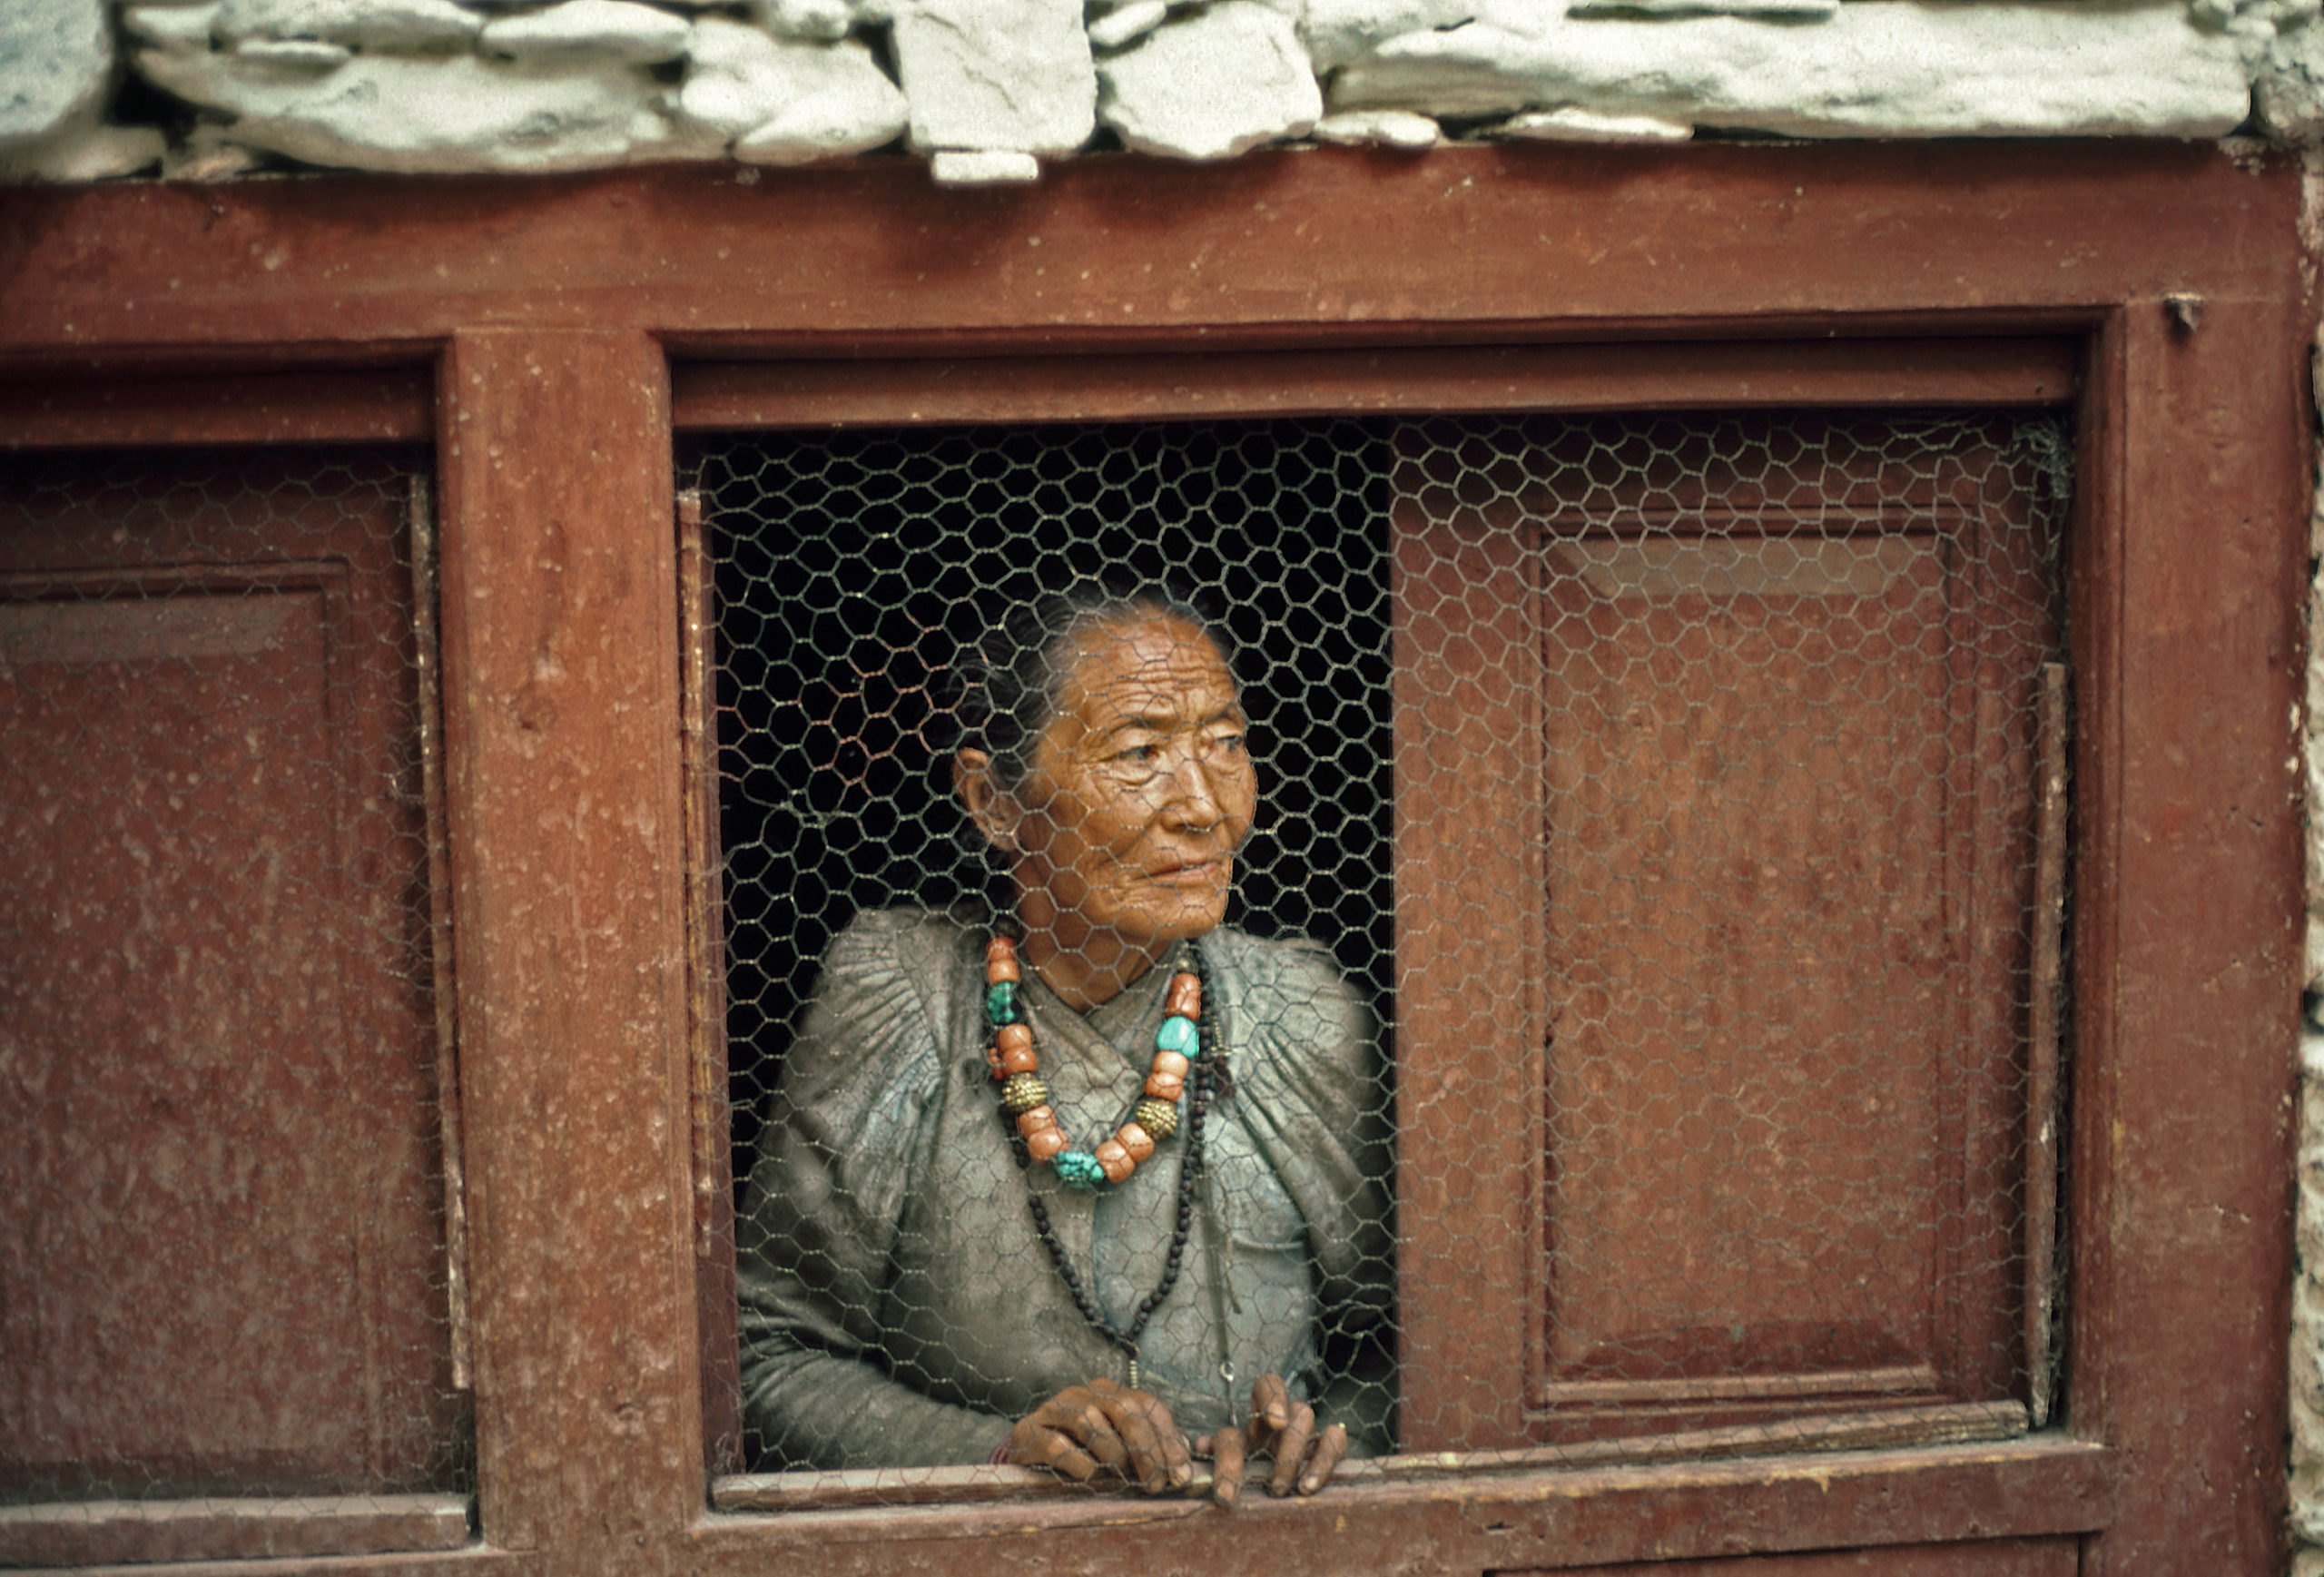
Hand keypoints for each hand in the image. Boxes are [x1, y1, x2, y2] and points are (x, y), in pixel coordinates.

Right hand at [1005, 1378, 1194, 1493]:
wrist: (1027, 1451)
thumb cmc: (1078, 1448)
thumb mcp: (1116, 1442)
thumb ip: (1148, 1443)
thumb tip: (1183, 1454)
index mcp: (1108, 1392)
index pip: (1147, 1405)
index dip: (1168, 1439)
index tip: (1181, 1474)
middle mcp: (1083, 1394)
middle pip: (1124, 1410)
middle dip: (1147, 1449)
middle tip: (1156, 1483)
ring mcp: (1054, 1410)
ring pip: (1090, 1422)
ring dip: (1113, 1453)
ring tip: (1122, 1478)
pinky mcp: (1029, 1432)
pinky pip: (1057, 1444)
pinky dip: (1078, 1461)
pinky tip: (1090, 1476)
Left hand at [1195, 1373, 1347, 1505]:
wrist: (1272, 1487)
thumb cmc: (1247, 1470)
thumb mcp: (1230, 1460)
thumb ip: (1216, 1451)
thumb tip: (1200, 1445)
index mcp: (1258, 1415)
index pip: (1267, 1384)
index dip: (1273, 1397)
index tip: (1275, 1422)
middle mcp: (1284, 1417)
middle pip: (1289, 1410)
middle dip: (1282, 1450)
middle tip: (1273, 1487)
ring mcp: (1306, 1431)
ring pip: (1307, 1419)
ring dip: (1296, 1456)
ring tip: (1286, 1490)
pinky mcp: (1328, 1448)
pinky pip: (1335, 1441)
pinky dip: (1324, 1462)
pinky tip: (1309, 1487)